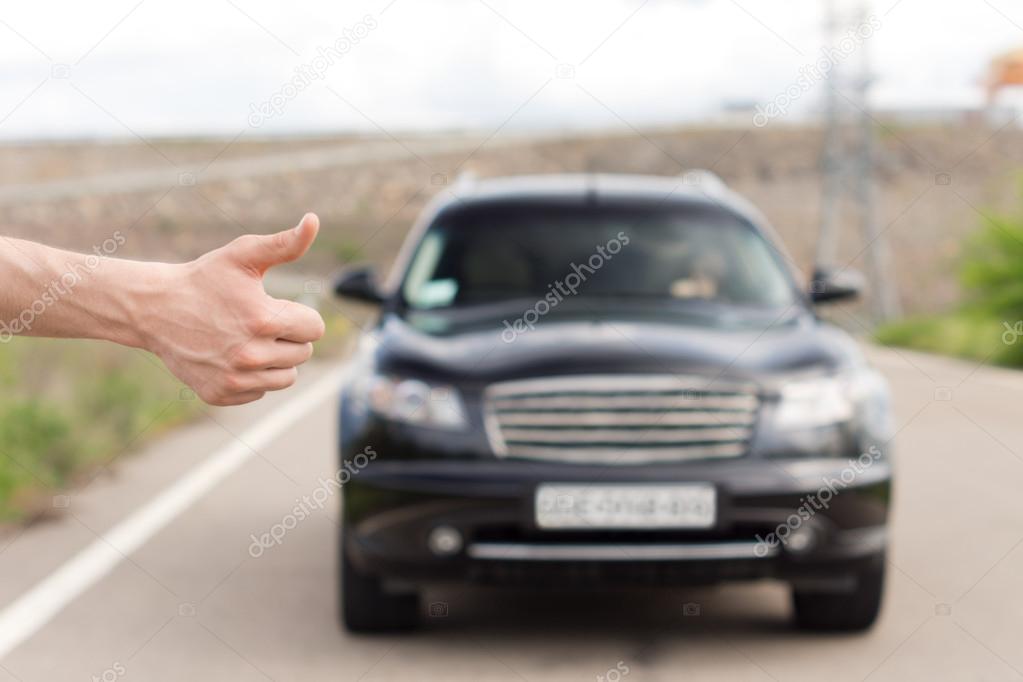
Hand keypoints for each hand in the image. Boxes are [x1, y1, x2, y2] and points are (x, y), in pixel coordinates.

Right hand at [139, 214, 325, 405]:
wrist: (155, 309)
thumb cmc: (204, 279)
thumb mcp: (242, 254)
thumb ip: (285, 243)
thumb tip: (313, 221)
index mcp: (263, 320)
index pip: (315, 328)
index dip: (299, 315)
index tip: (276, 307)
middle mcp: (250, 355)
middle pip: (303, 353)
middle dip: (288, 337)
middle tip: (258, 322)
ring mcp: (235, 379)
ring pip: (287, 377)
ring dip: (276, 360)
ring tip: (249, 339)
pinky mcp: (221, 394)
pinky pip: (260, 391)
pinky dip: (253, 377)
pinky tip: (231, 356)